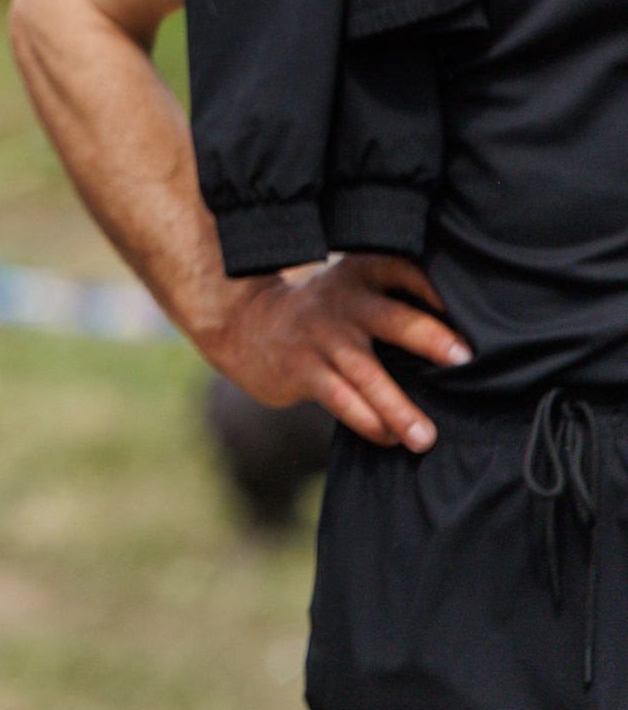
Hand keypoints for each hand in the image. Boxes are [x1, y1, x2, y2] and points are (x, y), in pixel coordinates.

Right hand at [193, 255, 469, 451]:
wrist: (245, 325)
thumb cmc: (322, 317)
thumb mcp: (351, 294)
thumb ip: (393, 307)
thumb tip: (462, 350)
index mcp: (360, 279)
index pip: (400, 271)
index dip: (432, 285)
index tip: (465, 305)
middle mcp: (342, 303)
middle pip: (389, 318)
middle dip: (427, 337)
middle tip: (463, 359)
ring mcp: (320, 337)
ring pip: (364, 372)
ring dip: (398, 406)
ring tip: (425, 438)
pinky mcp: (301, 367)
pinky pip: (339, 398)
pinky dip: (367, 421)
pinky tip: (389, 437)